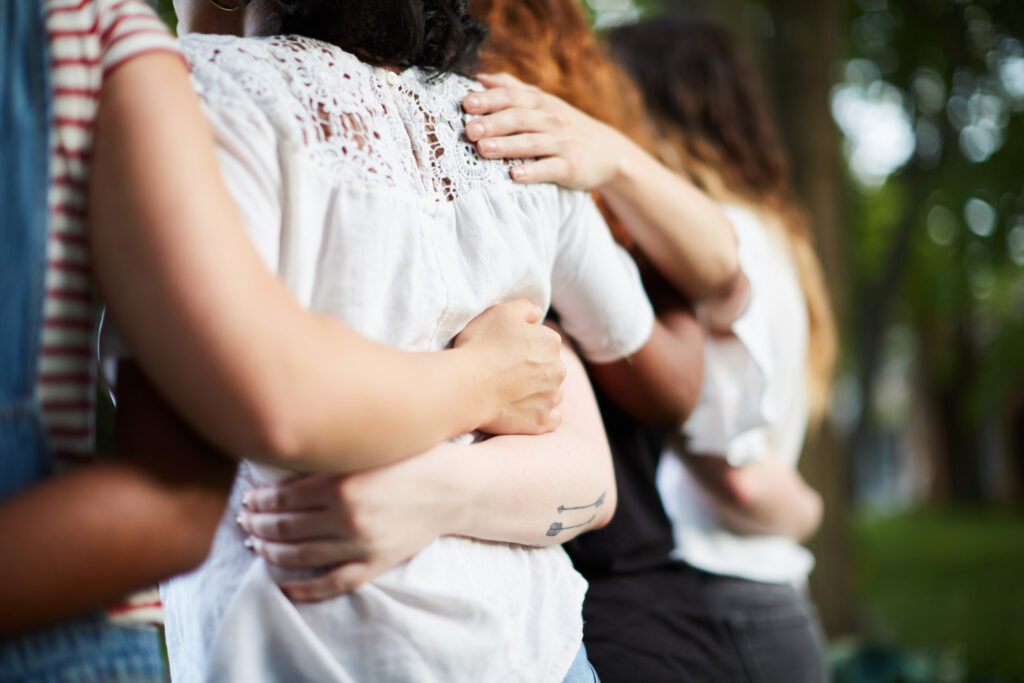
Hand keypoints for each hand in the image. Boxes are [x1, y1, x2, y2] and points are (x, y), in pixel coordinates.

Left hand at [237, 448, 460, 600]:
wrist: (454, 488)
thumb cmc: (413, 458)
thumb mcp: (369, 448)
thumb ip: (330, 457)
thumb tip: (286, 461)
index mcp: (341, 483)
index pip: (282, 497)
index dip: (258, 499)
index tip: (248, 497)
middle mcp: (346, 516)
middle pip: (284, 526)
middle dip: (257, 524)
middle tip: (244, 520)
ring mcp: (360, 544)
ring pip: (299, 555)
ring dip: (270, 551)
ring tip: (256, 544)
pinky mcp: (374, 563)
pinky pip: (332, 583)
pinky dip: (304, 588)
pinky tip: (284, 585)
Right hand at [455, 298, 564, 434]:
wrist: (466, 386)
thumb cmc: (481, 346)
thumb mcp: (500, 312)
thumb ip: (525, 308)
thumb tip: (537, 313)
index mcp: (550, 342)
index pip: (543, 341)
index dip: (524, 345)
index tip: (506, 351)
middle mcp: (558, 370)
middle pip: (550, 368)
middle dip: (534, 369)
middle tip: (506, 372)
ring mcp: (551, 398)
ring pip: (552, 393)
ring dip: (538, 392)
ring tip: (511, 392)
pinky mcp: (541, 422)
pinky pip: (551, 418)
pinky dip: (541, 414)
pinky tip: (525, 410)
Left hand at [462, 73, 632, 189]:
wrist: (609, 153)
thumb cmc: (566, 128)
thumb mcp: (544, 103)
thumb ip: (513, 88)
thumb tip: (481, 78)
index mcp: (540, 103)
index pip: (511, 96)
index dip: (488, 98)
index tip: (465, 103)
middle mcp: (550, 119)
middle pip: (518, 118)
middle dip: (492, 123)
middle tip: (469, 130)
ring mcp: (562, 143)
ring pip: (531, 142)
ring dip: (506, 145)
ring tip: (482, 149)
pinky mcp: (571, 166)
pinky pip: (550, 168)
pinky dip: (532, 171)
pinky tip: (515, 175)